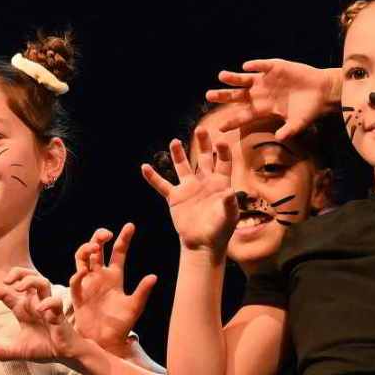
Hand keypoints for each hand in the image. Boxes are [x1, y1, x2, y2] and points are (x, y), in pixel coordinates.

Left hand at [0, 269, 78, 363]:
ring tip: (19, 288)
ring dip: (30, 281)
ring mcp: (47, 306)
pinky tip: (38, 310)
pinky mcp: (58, 314)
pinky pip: (55, 302)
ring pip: (42, 282)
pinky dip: (47, 303)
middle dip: (17, 273)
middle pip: (27, 276)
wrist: (64, 355)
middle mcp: (34, 303)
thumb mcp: (20, 351)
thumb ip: (5, 352)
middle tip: (6, 281)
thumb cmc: (45, 348)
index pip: (6, 293)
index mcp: (23, 308)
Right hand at [69, 224, 155, 352]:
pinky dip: (77, 274)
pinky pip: (75, 281)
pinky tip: (84, 272)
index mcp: (115, 276)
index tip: (130, 226)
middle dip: (98, 237)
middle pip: (96, 250)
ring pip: (82, 259)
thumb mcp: (134, 307)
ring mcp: (87, 284)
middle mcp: (100, 276)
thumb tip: (154, 276)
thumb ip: (142, 292)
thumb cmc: (121, 325)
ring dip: (85, 250)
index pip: (118, 252)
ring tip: (93, 247)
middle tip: (106, 234)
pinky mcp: (78, 295)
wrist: (106, 341)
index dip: (124, 238)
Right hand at [140, 130, 238, 254]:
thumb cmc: (219, 231)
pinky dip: (153, 177)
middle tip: (201, 129)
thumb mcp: (228, 217)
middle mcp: (204, 182)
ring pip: (182, 166)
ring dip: (178, 154)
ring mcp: (188, 188)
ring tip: (174, 141)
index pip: (223, 162)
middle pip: (203, 157)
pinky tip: (144, 167)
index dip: (222, 151)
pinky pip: (162, 185)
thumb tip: (230, 192)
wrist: (202, 244)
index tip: (220, 142)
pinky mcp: (175, 198)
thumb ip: (229, 203)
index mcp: (220, 183)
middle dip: (203, 143)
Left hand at [205, 59, 336, 138]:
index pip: (244, 116)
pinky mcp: (276, 67)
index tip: (220, 127)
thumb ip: (288, 130)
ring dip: (233, 78)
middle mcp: (261, 94)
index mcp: (264, 109)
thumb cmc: (309, 110)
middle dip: (223, 96)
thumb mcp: (298, 123)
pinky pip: (262, 65)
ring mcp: (266, 80)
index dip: (232, 121)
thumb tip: (280, 138)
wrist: (322, 91)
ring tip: (221, 76)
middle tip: (209, 96)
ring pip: (245, 79)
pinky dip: (255, 65)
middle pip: (238, 96)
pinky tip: (246, 66)